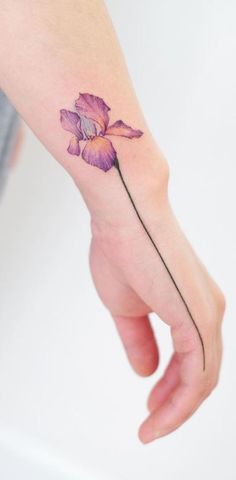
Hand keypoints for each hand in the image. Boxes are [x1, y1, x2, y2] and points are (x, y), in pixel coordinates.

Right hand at [88, 176, 224, 443]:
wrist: (127, 215)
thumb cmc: (124, 249)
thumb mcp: (127, 307)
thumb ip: (139, 339)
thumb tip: (146, 369)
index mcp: (193, 306)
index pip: (193, 359)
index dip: (174, 388)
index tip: (152, 405)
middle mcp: (210, 312)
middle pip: (202, 372)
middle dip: (177, 403)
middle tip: (153, 422)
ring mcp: (208, 315)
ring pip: (203, 378)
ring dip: (178, 409)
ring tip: (153, 426)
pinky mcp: (199, 319)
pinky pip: (198, 374)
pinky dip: (180, 401)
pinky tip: (160, 414)